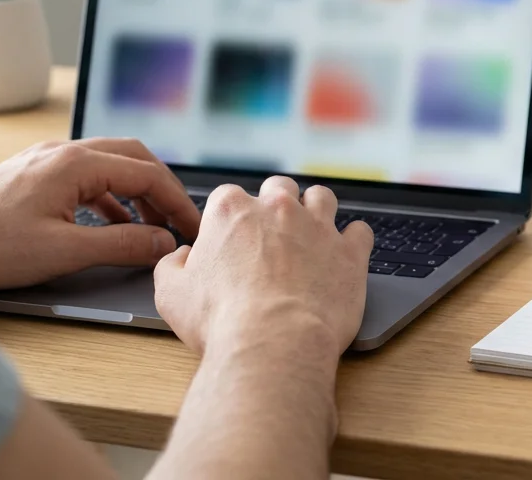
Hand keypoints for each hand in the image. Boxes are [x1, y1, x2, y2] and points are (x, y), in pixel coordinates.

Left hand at [0, 138, 200, 288]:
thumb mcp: (64, 251)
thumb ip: (122, 244)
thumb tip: (164, 243)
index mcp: (76, 164)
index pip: (148, 173)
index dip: (178, 202)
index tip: (194, 227)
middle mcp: (63, 153)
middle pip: (134, 157)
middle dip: (163, 189)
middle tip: (180, 220)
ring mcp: (45, 160)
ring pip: (110, 164)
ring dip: (137, 193)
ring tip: (152, 226)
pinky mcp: (32, 174)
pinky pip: (86, 176)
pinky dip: (110, 197)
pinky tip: (113, 223)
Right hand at [154, 177, 372, 357]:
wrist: (274, 343)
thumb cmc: (221, 321)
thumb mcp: (172, 294)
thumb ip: (173, 265)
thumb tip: (182, 257)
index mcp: (232, 212)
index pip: (229, 196)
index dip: (230, 218)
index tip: (232, 239)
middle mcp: (278, 209)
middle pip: (279, 189)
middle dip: (275, 205)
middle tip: (272, 234)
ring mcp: (318, 227)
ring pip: (322, 197)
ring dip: (316, 210)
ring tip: (311, 234)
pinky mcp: (350, 252)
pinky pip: (360, 231)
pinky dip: (354, 239)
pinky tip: (345, 253)